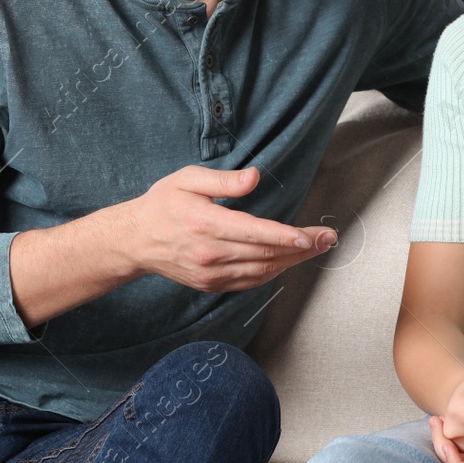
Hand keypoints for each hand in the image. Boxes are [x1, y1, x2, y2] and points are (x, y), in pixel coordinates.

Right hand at [115, 165, 336, 291]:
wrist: (135, 240)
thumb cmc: (163, 204)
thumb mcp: (187, 179)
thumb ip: (223, 180)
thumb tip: (254, 177)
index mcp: (205, 225)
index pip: (254, 234)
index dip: (286, 236)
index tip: (311, 235)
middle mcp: (210, 253)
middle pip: (265, 254)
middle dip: (301, 247)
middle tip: (328, 238)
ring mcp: (210, 273)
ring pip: (261, 271)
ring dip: (292, 261)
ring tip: (316, 248)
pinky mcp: (211, 285)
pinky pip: (250, 282)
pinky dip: (273, 272)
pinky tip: (289, 260)